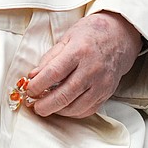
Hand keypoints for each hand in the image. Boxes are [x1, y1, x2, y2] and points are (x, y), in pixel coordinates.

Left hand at [25, 12, 141, 118]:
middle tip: (33, 106)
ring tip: (45, 107)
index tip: (28, 90)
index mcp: (79, 51)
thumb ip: (49, 58)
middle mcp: (92, 69)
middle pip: (65, 94)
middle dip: (45, 105)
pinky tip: (63, 107)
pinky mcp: (107, 93)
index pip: (54, 73)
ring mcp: (102, 84)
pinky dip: (72, 112)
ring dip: (57, 111)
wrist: (119, 37)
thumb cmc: (89, 35)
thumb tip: (32, 76)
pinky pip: (88, 110)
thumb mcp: (66, 39)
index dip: (38, 85)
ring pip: (76, 107)